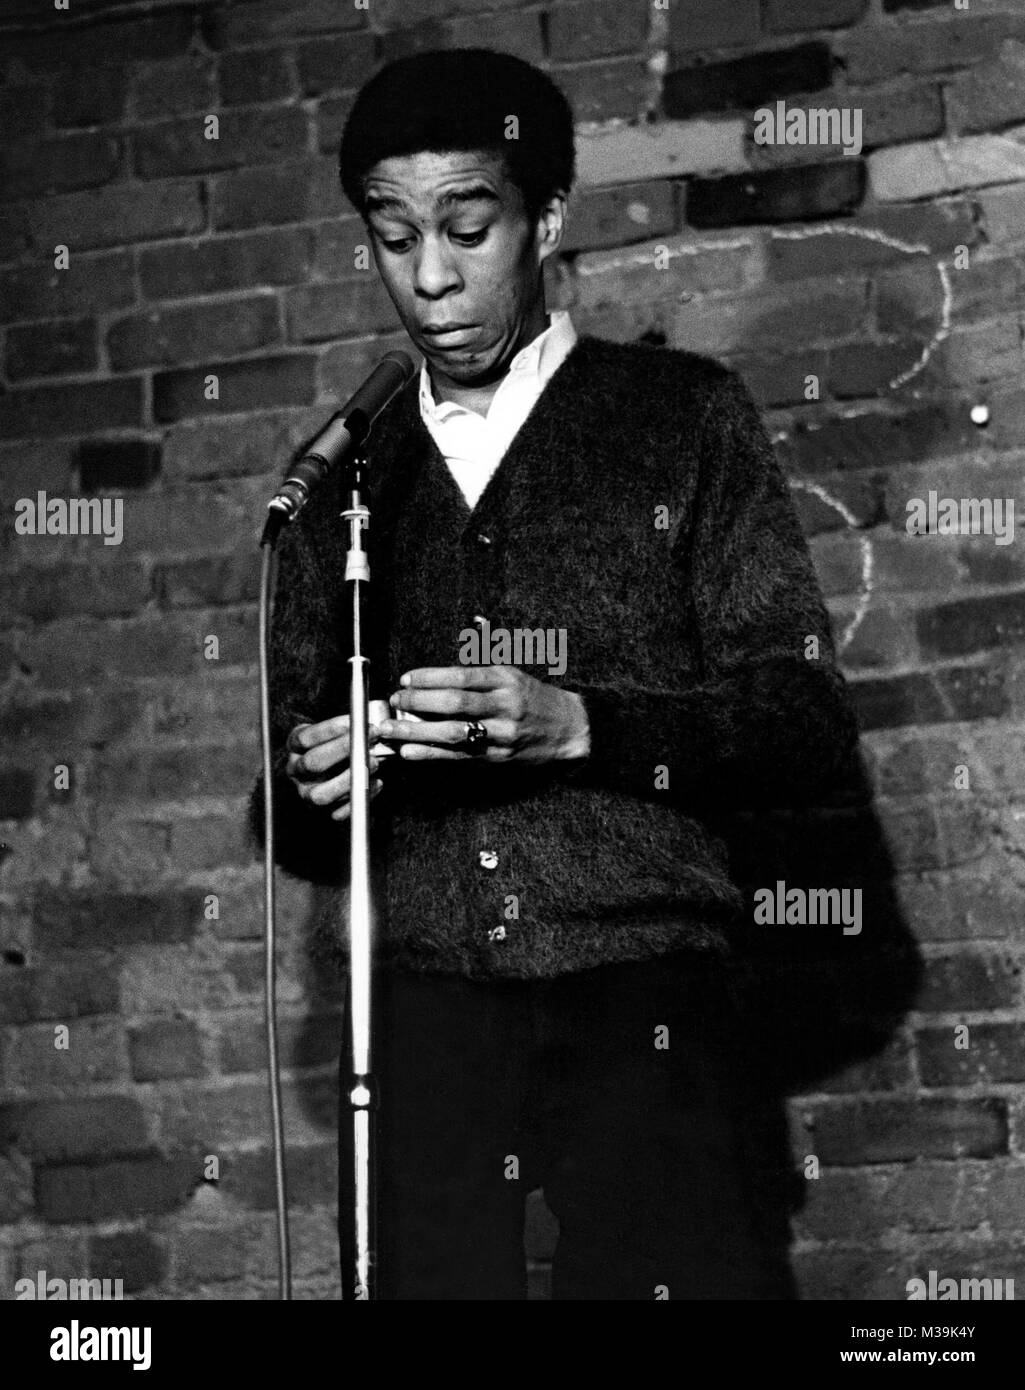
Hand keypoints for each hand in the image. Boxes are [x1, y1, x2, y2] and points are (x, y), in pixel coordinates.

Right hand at [285, 714, 384, 820]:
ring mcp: (306, 793)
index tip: (358, 720)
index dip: (332, 729)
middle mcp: (295, 771)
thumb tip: (369, 726)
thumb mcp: (332, 731)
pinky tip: (377, 783)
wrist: (326, 768)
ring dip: (350, 779)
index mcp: (294, 747)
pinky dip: (359, 799)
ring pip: (321, 794)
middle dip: (343, 750)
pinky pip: (338, 813)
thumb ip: (347, 727)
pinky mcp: (321, 812)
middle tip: (369, 739)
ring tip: (375, 762)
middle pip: (312, 763)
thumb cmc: (333, 745)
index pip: (306, 738)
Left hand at [377, 666, 590, 763]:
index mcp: (505, 680)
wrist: (569, 729)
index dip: (429, 677)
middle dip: (419, 702)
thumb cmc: (533, 698)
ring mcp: (501, 734)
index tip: (406, 680)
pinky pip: (459, 756)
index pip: (461, 676)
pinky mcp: (497, 758)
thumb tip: (432, 674)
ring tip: (390, 729)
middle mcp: (504, 706)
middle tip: (394, 701)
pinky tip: (409, 752)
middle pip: (455, 703)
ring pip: (454, 732)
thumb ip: (476, 669)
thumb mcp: (511, 674)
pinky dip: (431, 754)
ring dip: (417, 732)